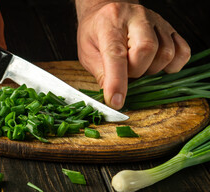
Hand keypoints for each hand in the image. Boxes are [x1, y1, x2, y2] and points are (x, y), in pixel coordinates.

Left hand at [76, 1, 190, 109]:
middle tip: (125, 72)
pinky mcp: (170, 29)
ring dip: (151, 70)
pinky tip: (155, 65)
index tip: (116, 101)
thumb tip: (114, 97)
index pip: (116, 54)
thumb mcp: (87, 53)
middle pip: (147, 50)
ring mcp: (156, 22)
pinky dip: (171, 66)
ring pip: (166, 53)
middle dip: (136, 72)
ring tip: (137, 66)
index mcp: (110, 23)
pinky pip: (182, 52)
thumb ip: (101, 74)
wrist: (107, 11)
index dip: (117, 81)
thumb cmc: (96, 33)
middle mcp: (137, 17)